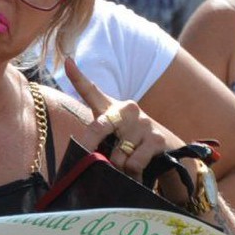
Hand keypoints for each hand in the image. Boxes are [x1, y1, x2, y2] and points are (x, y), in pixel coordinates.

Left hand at [65, 57, 178, 181]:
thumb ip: (97, 143)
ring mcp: (142, 122)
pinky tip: (139, 170)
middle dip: (90, 148)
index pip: (91, 91)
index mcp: (111, 109)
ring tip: (126, 165)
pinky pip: (133, 163)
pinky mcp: (157, 138)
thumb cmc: (131, 145)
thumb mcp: (112, 139)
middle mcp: (126, 110)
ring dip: (118, 168)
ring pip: (117, 155)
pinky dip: (133, 173)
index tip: (67, 61)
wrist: (167, 153)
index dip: (78, 77)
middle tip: (92, 160)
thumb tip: (81, 161)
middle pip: (98, 129)